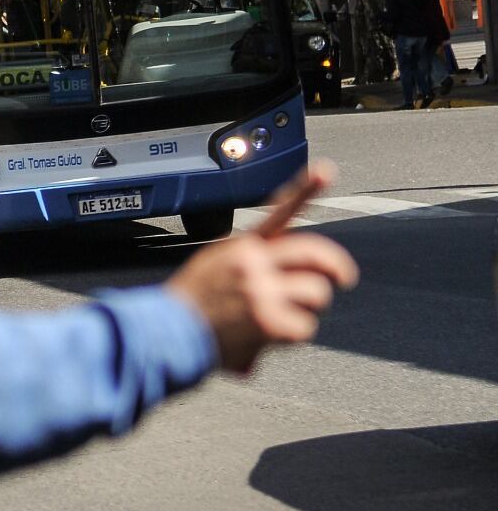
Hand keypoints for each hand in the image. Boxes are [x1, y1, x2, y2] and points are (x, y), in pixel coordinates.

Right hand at [165, 163, 358, 373]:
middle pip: (314, 252)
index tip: (326, 171)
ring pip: (316, 293)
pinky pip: (304, 327)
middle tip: (343, 278)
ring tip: (281, 321)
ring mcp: (261, 289)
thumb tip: (286, 274)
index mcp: (241, 246)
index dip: (306, 189)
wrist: (166, 332)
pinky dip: (292, 337)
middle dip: (336, 267)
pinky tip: (269, 339)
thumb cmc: (189, 306)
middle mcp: (252, 262)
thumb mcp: (214, 267)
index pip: (278, 211)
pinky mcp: (267, 319)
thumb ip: (249, 263)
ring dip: (308, 309)